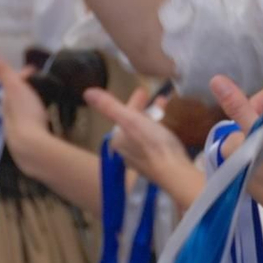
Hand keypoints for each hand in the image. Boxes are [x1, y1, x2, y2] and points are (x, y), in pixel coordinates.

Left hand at [0, 52, 61, 163]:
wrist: (31, 145)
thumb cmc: (24, 112)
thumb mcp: (14, 87)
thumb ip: (2, 71)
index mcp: (5, 100)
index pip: (13, 82)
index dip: (25, 74)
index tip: (40, 70)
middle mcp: (8, 114)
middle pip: (18, 97)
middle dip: (28, 88)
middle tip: (45, 83)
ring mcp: (18, 127)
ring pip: (25, 110)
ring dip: (34, 102)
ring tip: (48, 98)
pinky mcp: (30, 138)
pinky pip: (34, 121)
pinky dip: (39, 115)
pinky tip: (46, 118)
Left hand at [84, 83, 205, 211]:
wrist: (174, 171)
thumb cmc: (153, 144)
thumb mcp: (130, 120)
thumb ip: (109, 106)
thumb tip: (88, 92)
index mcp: (118, 140)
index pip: (123, 116)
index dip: (134, 102)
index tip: (144, 91)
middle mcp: (126, 151)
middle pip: (133, 124)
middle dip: (145, 109)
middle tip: (158, 98)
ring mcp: (141, 159)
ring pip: (144, 132)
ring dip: (154, 118)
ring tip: (165, 108)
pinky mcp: (155, 164)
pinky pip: (154, 142)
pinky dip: (159, 130)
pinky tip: (167, 129)